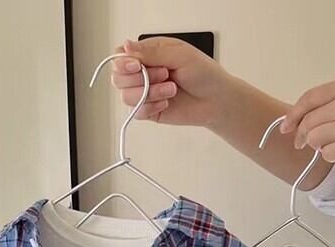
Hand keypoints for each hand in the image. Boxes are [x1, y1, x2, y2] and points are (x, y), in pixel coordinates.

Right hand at [110, 37, 224, 125]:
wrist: (215, 100)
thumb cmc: (203, 73)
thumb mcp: (179, 54)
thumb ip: (151, 52)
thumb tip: (126, 46)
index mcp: (148, 53)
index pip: (120, 56)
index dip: (123, 62)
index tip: (137, 65)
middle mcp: (143, 73)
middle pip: (118, 78)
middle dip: (141, 78)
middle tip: (165, 74)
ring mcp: (144, 93)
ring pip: (126, 96)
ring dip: (150, 93)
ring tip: (171, 89)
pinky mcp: (148, 111)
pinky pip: (137, 112)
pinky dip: (152, 107)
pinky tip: (166, 102)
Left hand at [280, 76, 334, 169]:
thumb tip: (298, 119)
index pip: (310, 97)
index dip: (293, 114)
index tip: (285, 127)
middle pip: (309, 121)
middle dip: (302, 136)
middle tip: (302, 144)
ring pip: (315, 139)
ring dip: (320, 146)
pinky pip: (327, 154)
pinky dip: (333, 156)